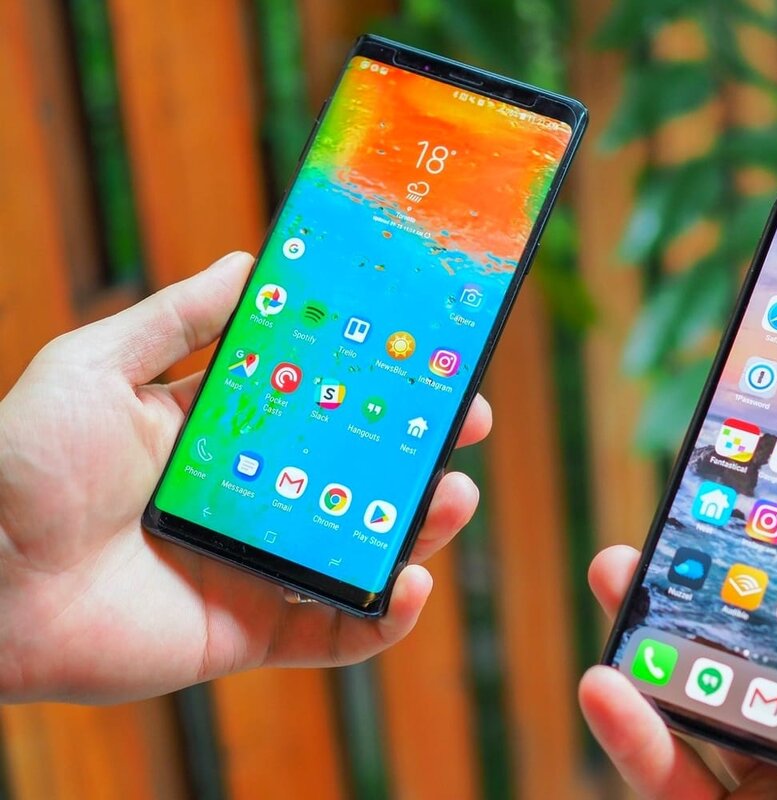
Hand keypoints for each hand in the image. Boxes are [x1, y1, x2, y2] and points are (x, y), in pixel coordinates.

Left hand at [0, 252, 490, 702]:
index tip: (428, 355)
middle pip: (358, 474)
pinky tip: (411, 583)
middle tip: (466, 423)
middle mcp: (252, 496)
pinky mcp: (250, 631)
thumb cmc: (24, 464)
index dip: (378, 382)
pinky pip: (335, 634)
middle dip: (420, 451)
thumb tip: (250, 261)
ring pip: (362, 547)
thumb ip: (179, 319)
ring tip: (452, 496)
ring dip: (421, 526)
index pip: (322, 402)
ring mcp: (256, 565)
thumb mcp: (98, 365)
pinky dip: (384, 618)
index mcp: (223, 433)